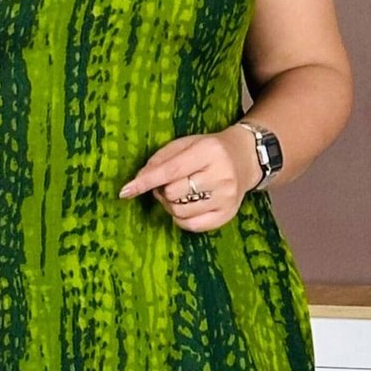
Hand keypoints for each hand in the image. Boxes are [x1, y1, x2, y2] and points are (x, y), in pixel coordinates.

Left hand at [117, 126, 261, 232]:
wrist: (245, 158)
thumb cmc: (209, 150)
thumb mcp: (186, 144)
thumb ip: (160, 159)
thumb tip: (138, 179)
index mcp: (209, 151)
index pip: (170, 170)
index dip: (145, 182)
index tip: (125, 191)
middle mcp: (221, 175)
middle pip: (173, 194)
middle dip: (162, 191)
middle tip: (167, 185)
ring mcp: (227, 197)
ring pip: (180, 212)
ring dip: (171, 205)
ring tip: (179, 194)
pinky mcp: (228, 214)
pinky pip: (192, 226)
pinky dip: (181, 219)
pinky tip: (187, 206)